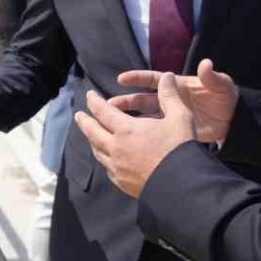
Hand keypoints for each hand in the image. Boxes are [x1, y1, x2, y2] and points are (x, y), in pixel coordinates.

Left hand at [74, 74, 197, 197]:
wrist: (181, 184)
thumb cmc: (180, 148)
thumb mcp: (180, 117)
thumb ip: (170, 96)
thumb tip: (168, 75)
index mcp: (126, 129)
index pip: (103, 111)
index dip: (94, 101)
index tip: (89, 95)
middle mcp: (116, 147)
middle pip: (92, 132)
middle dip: (84, 121)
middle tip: (79, 115)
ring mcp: (117, 167)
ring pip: (97, 151)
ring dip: (92, 140)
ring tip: (92, 136)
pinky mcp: (122, 182)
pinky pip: (107, 168)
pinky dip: (104, 159)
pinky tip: (107, 159)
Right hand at [110, 58, 238, 145]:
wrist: (234, 120)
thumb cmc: (226, 97)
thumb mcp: (222, 85)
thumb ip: (212, 77)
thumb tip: (206, 64)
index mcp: (178, 86)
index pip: (153, 80)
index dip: (137, 78)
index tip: (121, 79)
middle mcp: (170, 101)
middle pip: (143, 100)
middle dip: (126, 102)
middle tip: (108, 105)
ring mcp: (171, 117)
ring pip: (144, 118)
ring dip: (129, 120)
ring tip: (110, 124)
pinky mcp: (175, 132)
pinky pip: (155, 134)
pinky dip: (143, 137)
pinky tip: (130, 140)